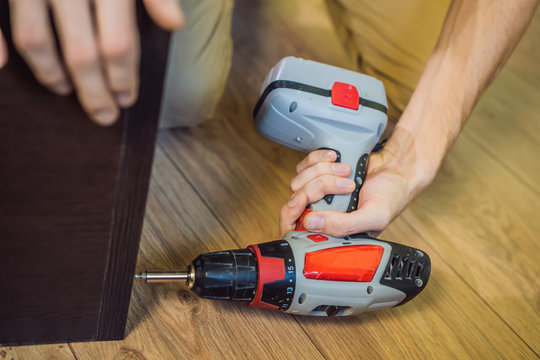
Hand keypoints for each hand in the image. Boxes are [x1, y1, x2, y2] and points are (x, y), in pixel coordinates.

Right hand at [0, 0, 183, 125]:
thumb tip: (175, 24)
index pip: (119, 44)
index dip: (125, 78)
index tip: (128, 99)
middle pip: (82, 53)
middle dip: (95, 92)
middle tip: (103, 116)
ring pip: (35, 40)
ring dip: (51, 74)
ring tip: (64, 90)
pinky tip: (1, 65)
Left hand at [280, 141, 424, 237]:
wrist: (399, 168)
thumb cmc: (391, 197)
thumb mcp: (373, 217)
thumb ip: (343, 225)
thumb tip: (310, 223)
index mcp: (331, 231)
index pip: (296, 230)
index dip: (293, 215)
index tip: (304, 199)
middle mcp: (321, 213)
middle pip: (297, 200)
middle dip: (320, 186)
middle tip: (348, 184)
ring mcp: (318, 193)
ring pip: (300, 180)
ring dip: (323, 170)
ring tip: (348, 171)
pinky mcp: (320, 173)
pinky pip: (306, 164)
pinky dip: (318, 157)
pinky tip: (335, 157)